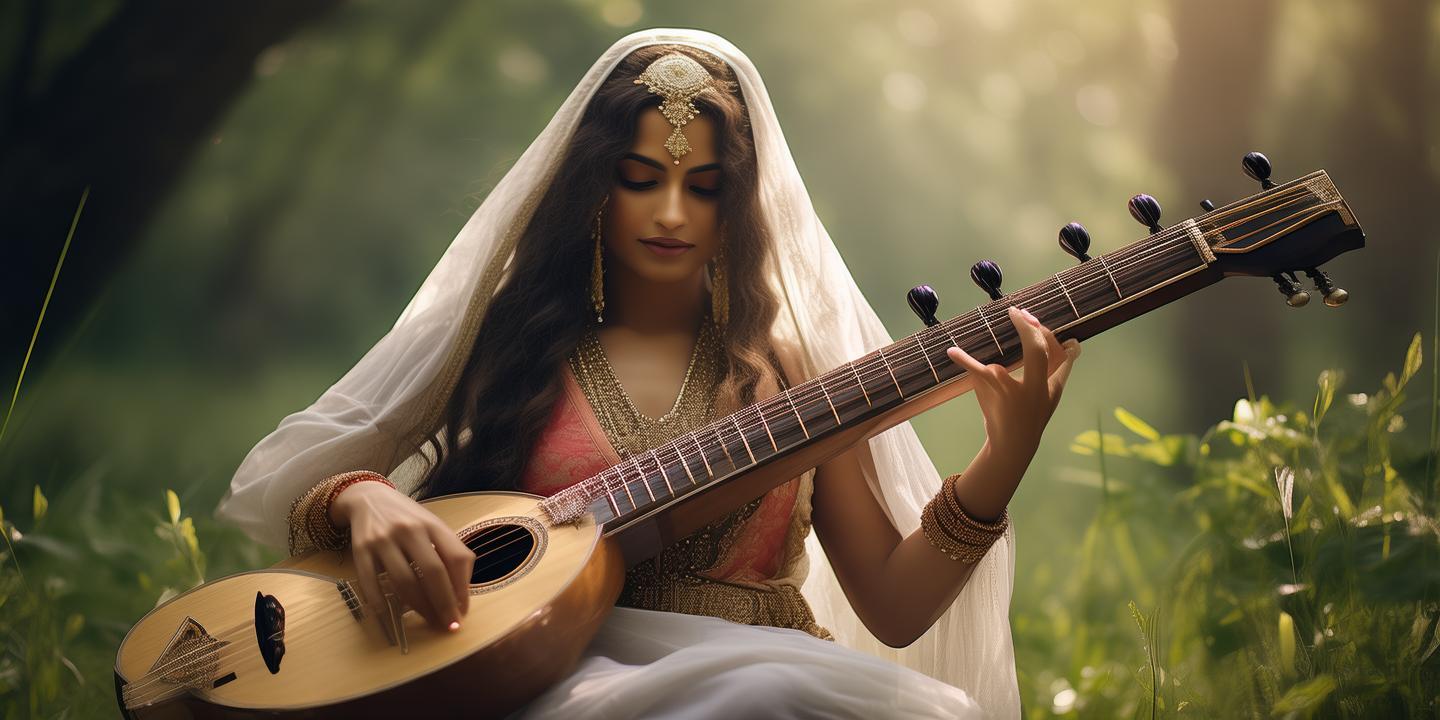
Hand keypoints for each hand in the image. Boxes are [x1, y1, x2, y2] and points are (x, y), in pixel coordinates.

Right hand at [330, 481, 474, 630]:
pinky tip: (390, 617)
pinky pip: (371, 582)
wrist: (369, 498)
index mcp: (432, 524)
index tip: (463, 610)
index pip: (456, 557)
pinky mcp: (361, 549)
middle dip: (444, 604)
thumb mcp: (432, 525)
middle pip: (432, 572)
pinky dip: (381, 603)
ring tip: (429, 621)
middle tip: (449, 625)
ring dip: (419, 607)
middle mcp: (409, 529)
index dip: (463, 588)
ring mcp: (383, 539)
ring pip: (405, 581)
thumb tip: (461, 592)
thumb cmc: (408, 518)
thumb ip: (448, 551)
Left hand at [946, 306, 1080, 460]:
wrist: (1013, 443)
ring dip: (983, 368)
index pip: (1051, 351)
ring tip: (965, 362)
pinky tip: (952, 351)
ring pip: (998, 368)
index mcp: (1049, 385)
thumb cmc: (1032, 414)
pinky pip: (976, 371)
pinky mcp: (991, 393)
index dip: (1041, 331)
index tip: (1027, 315)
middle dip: (1027, 328)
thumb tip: (1074, 345)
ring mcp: (1010, 392)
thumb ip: (1063, 369)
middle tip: (1016, 312)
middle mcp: (1033, 388)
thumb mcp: (1052, 393)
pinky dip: (963, 359)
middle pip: (1037, 351)